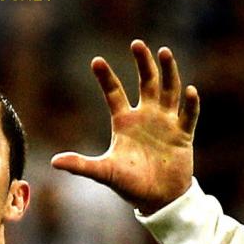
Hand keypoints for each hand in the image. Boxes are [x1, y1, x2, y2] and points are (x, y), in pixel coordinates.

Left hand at [51, 41, 199, 214]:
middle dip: (142, 63)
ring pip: (169, 91)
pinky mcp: (183, 135)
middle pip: (146, 82)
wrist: (157, 199)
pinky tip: (190, 90)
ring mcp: (166, 123)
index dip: (106, 77)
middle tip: (137, 43)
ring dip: (168, 72)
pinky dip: (190, 104)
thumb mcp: (104, 172)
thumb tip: (53, 162)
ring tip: (164, 52)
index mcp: (124, 122)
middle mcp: (146, 116)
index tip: (96, 60)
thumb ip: (81, 165)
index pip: (114, 93)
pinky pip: (188, 116)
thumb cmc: (129, 184)